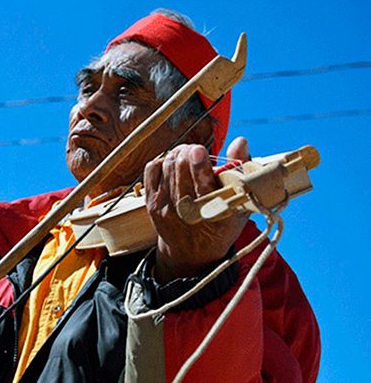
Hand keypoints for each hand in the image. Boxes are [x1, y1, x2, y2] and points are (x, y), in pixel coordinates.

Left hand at [144, 137, 249, 282]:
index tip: (198, 150)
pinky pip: (152, 169)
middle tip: (197, 150)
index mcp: (214, 215)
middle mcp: (187, 212)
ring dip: (178, 154)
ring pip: (167, 166)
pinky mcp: (151, 203)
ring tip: (187, 155)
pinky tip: (173, 164)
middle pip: (180, 170)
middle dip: (188, 153)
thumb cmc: (221, 223)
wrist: (192, 252)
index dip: (198, 166)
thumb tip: (240, 141)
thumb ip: (241, 170)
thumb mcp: (240, 203)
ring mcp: (165, 208)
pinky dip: (162, 160)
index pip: (203, 188)